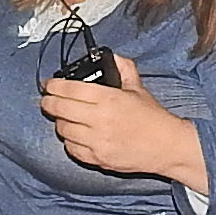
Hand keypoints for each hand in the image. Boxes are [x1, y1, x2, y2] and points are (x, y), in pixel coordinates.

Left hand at [41, 55, 200, 181]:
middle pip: (60, 109)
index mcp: (109, 98)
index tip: (49, 85)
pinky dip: (70, 141)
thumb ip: (124, 68)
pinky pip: (72, 149)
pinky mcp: (98, 158)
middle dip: (49, 103)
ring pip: (63, 130)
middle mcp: (100, 120)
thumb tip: (113, 56)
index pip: (70, 89)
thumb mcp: (138, 88)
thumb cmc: (153, 118)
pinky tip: (76, 135)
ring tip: (65, 118)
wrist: (167, 146)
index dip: (54, 86)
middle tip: (47, 100)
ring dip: (61, 122)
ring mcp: (98, 141)